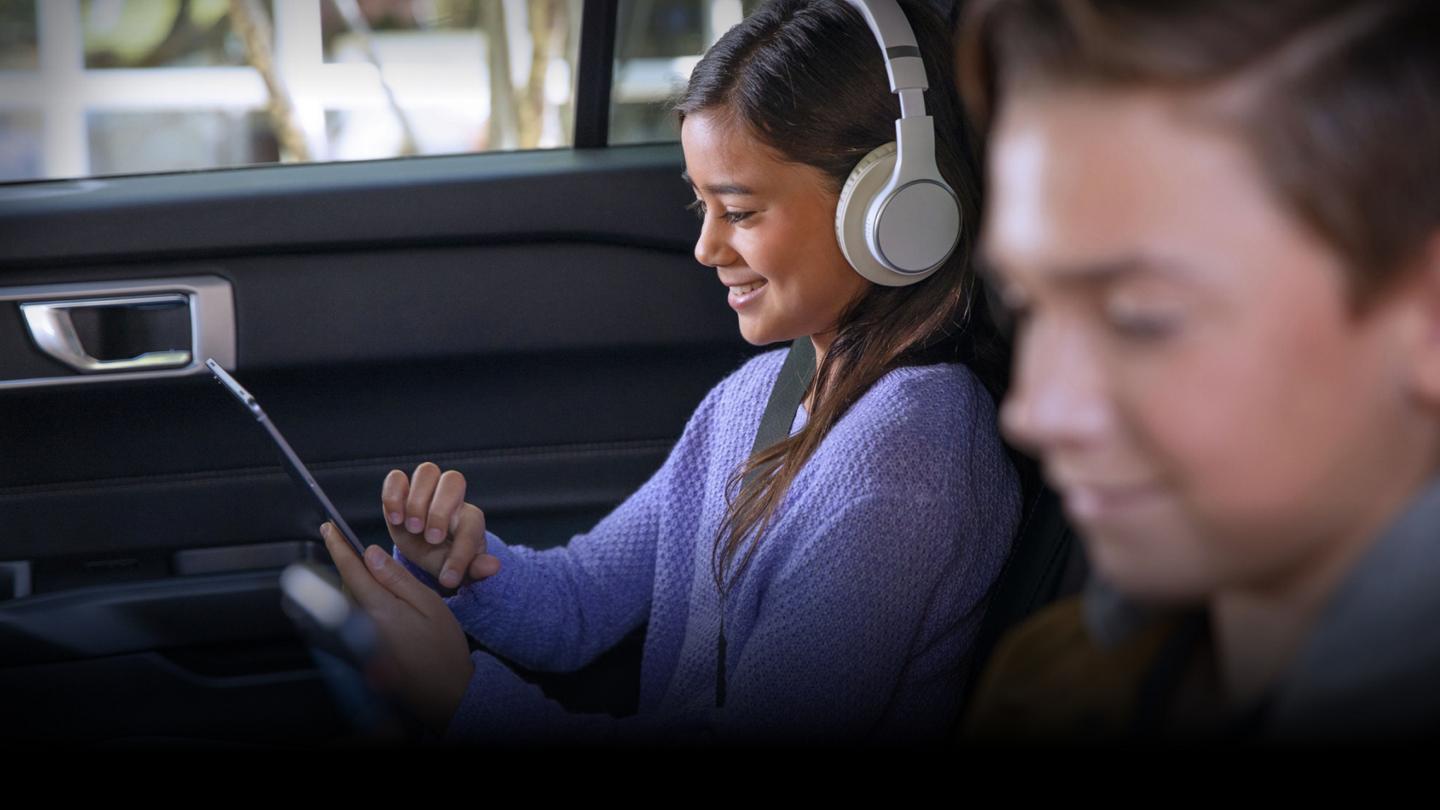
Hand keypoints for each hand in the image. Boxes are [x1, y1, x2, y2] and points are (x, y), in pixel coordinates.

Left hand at [320, 521, 475, 735]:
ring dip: (352, 581)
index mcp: (379, 609)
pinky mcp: (361, 650)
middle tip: (349, 544)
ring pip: (347, 599)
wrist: (442, 692)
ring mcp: (359, 640)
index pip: (350, 570)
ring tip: (366, 572)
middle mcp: (361, 625)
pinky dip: (356, 600)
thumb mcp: (428, 604)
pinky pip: (351, 616)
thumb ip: (397, 578)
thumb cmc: (442, 649)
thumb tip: (371, 554)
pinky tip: (372, 599)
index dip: (338, 546)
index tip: (329, 528)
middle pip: (345, 584)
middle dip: (346, 563)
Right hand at [382, 462, 500, 588]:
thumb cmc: (445, 557)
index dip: (460, 555)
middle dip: (439, 511)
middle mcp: (451, 497)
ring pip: (427, 472)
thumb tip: (492, 567)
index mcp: (470, 519)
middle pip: (453, 481)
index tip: (448, 579)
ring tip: (411, 527)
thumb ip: (475, 569)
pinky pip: (396, 477)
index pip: (470, 528)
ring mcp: (426, 489)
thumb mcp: (459, 570)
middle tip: (430, 539)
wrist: (424, 549)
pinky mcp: (401, 489)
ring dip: (417, 501)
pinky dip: (393, 494)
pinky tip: (395, 518)